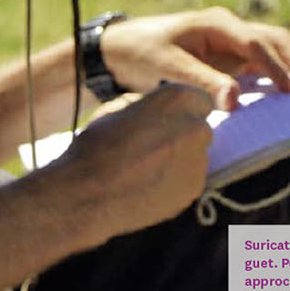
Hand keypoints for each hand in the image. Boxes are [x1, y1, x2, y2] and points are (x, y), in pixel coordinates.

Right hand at [47, 84, 211, 241]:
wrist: (89, 192)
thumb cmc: (99, 145)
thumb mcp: (121, 108)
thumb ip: (150, 108)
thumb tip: (160, 114)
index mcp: (178, 98)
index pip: (200, 99)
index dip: (183, 110)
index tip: (169, 118)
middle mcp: (196, 127)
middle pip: (199, 128)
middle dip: (183, 134)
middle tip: (155, 144)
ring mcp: (198, 162)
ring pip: (195, 156)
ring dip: (179, 158)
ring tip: (146, 168)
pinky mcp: (193, 190)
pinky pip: (188, 180)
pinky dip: (175, 181)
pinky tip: (148, 185)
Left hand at [100, 7, 289, 110]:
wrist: (120, 48)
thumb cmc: (142, 53)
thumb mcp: (168, 67)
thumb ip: (202, 82)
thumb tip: (236, 101)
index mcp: (217, 24)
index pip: (256, 43)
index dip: (277, 67)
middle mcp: (230, 28)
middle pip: (274, 40)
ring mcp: (231, 42)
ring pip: (273, 49)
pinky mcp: (228, 58)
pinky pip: (262, 64)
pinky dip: (283, 74)